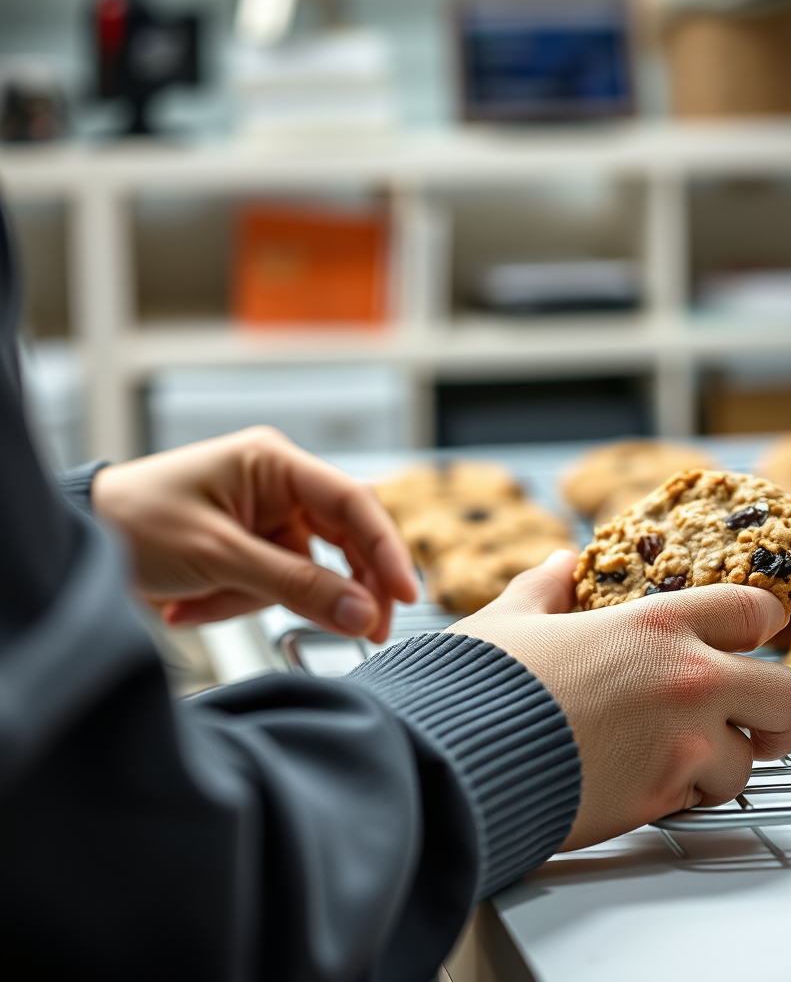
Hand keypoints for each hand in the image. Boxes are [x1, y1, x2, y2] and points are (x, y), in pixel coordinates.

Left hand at [91, 427, 417, 641]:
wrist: (78, 536)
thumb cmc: (134, 522)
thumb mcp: (219, 557)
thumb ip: (296, 585)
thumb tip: (364, 613)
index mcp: (275, 463)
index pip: (353, 502)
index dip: (386, 548)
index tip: (406, 596)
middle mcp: (278, 484)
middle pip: (342, 539)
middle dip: (340, 588)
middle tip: (364, 633)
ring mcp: (265, 516)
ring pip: (307, 570)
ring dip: (263, 600)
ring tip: (201, 605)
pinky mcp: (251, 545)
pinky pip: (274, 583)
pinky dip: (238, 602)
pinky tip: (190, 604)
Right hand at [454, 550, 790, 849]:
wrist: (452, 761)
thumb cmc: (477, 685)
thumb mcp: (509, 620)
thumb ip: (543, 589)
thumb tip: (557, 565)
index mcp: (656, 625)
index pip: (754, 610)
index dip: (765, 619)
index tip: (760, 630)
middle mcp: (687, 682)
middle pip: (789, 695)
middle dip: (781, 708)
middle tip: (760, 713)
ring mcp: (681, 748)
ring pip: (747, 761)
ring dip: (718, 758)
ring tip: (670, 750)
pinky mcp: (661, 803)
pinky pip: (700, 798)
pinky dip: (681, 791)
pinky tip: (637, 776)